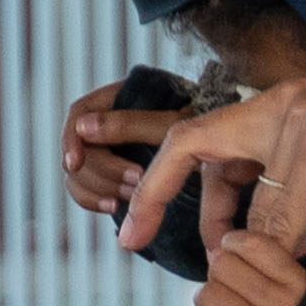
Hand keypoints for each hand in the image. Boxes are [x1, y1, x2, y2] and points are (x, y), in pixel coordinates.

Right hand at [63, 68, 205, 226]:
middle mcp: (111, 123)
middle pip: (79, 148)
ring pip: (81, 173)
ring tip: (132, 195)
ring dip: (100, 188)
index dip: (71, 139)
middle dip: (102, 171)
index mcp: (121, 98)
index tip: (76, 163)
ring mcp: (113, 151)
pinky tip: (116, 206)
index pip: (80, 113)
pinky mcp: (118, 176)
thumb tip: (84, 127)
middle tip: (135, 182)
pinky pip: (90, 191)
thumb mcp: (174, 124)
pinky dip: (97, 201)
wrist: (234, 152)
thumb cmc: (211, 127)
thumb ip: (131, 124)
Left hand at [191, 220, 305, 305]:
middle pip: (222, 265)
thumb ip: (269, 269)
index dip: (233, 244)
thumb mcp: (302, 298)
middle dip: (218, 276)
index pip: (252, 243)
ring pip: (206, 295)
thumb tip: (218, 247)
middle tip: (229, 292)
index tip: (233, 254)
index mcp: (298, 286)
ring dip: (209, 305)